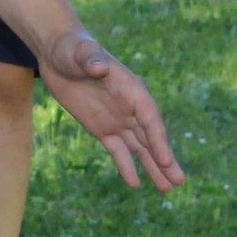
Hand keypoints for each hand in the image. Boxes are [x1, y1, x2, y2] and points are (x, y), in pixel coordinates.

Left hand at [35, 32, 183, 191]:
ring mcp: (117, 119)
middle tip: (179, 182)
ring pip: (139, 147)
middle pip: (151, 137)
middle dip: (164, 160)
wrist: (57, 53)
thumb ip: (92, 59)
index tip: (166, 161)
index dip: (159, 140)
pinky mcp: (101, 127)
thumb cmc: (72, 48)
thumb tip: (101, 67)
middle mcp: (129, 107)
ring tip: (167, 189)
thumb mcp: (80, 52)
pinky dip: (126, 166)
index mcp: (132, 89)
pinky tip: (135, 183)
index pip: (150, 119)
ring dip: (153, 167)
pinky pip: (117, 150)